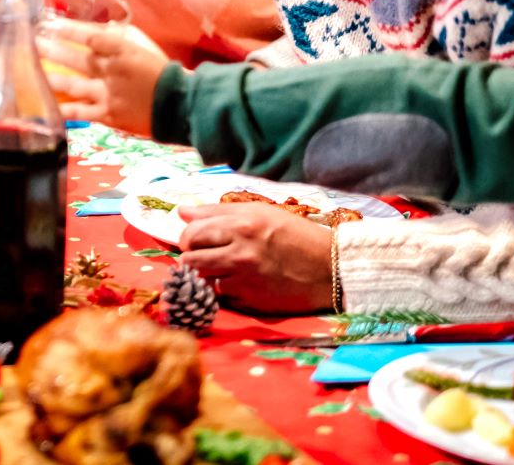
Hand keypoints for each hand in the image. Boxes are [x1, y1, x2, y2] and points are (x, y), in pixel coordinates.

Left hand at [36, 20, 168, 135]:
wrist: (180, 105)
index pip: (91, 36)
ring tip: (32, 69)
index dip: (68, 29)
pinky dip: (63, 110)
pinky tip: (46, 106)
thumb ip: (121, 38)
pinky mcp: (108, 115)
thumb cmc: (163, 74)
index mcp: (124, 51)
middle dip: (52, 49)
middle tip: (31, 42)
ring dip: (51, 76)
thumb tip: (103, 27)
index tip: (49, 22)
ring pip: (74, 85)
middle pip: (77, 58)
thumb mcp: (143, 49)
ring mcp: (109, 94)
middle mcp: (113, 71)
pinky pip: (81, 113)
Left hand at [176, 204, 335, 313]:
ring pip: (201, 279)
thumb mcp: (260, 213)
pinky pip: (221, 296)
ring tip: (220, 270)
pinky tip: (238, 283)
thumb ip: (217, 211)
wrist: (330, 269)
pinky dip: (224, 291)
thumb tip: (182, 212)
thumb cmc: (295, 236)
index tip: (196, 241)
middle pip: (189, 258)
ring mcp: (244, 278)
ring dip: (205, 276)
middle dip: (191, 257)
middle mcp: (240, 251)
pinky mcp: (251, 301)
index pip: (192, 233)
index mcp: (241, 225)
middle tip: (205, 256)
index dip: (188, 238)